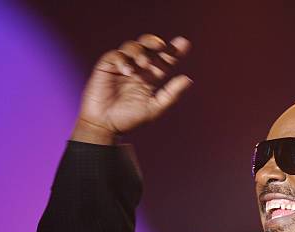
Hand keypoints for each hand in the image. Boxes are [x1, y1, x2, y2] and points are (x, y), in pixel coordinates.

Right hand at [72, 34, 192, 144]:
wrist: (106, 126)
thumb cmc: (129, 119)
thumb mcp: (155, 108)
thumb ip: (171, 94)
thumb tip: (188, 79)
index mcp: (151, 78)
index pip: (164, 61)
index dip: (174, 51)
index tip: (184, 43)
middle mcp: (137, 69)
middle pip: (148, 48)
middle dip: (155, 42)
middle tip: (162, 45)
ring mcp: (122, 66)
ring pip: (132, 47)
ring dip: (139, 51)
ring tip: (143, 63)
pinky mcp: (106, 67)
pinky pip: (115, 55)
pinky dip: (122, 60)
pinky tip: (127, 71)